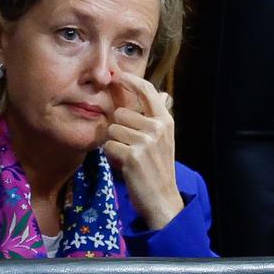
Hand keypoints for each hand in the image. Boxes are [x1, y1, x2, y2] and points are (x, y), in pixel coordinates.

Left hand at [104, 74, 183, 229]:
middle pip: (120, 113)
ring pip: (112, 129)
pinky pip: (108, 145)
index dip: (131, 80)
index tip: (117, 75)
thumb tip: (163, 93)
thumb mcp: (164, 138)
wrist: (162, 199)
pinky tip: (123, 164)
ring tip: (127, 155)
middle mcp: (157, 127)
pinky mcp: (132, 155)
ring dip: (114, 143)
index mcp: (165, 121)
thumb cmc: (159, 167)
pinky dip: (111, 156)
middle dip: (119, 128)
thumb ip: (158, 115)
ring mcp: (145, 141)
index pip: (147, 90)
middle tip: (129, 146)